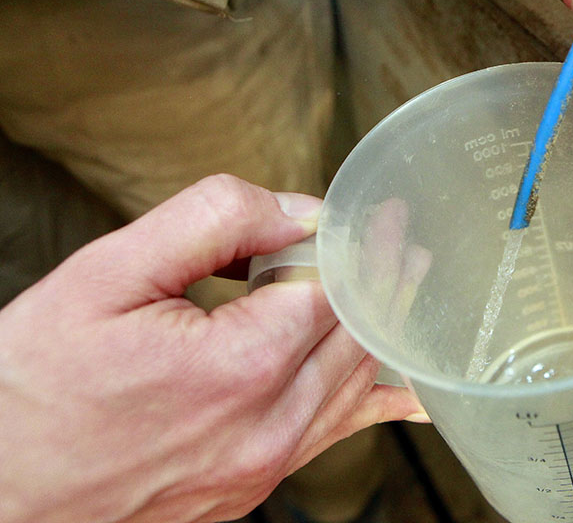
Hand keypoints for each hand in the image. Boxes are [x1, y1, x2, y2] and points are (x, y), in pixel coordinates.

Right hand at [0, 175, 426, 522]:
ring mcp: (261, 467)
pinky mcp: (247, 489)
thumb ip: (211, 224)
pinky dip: (366, 402)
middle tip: (403, 243)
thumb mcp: (105, 277)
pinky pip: (328, 436)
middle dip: (385, 283)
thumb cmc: (30, 389)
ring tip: (406, 291)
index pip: (340, 291)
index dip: (364, 248)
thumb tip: (293, 211)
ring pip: (350, 389)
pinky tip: (403, 396)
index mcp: (240, 366)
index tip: (384, 217)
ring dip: (381, 333)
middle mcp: (266, 426)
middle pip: (356, 339)